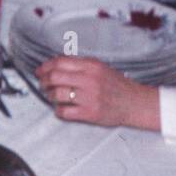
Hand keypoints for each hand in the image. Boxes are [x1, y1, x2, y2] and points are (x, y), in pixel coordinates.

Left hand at [35, 56, 159, 129]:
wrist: (135, 103)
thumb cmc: (116, 86)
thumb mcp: (100, 68)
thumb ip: (79, 65)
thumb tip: (54, 64)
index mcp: (91, 66)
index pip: (60, 62)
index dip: (45, 66)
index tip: (40, 71)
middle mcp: (89, 80)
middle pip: (55, 77)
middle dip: (44, 81)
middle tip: (43, 84)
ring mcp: (89, 97)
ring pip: (57, 94)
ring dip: (49, 95)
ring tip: (51, 96)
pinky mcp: (89, 113)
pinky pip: (64, 112)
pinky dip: (58, 110)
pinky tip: (61, 108)